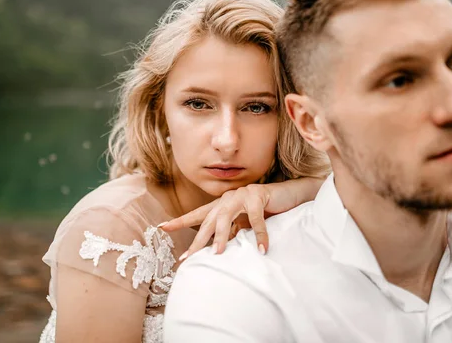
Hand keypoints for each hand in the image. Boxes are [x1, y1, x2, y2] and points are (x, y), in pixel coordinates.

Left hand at [159, 177, 323, 259]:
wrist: (289, 194)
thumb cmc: (266, 210)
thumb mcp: (245, 224)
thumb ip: (232, 232)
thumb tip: (218, 248)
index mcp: (222, 205)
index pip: (198, 214)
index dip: (180, 221)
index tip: (162, 228)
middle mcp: (227, 198)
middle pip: (207, 221)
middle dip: (197, 240)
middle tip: (186, 258)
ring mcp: (241, 195)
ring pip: (225, 217)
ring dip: (221, 237)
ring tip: (217, 254)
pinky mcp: (258, 196)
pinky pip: (256, 219)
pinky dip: (260, 235)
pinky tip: (263, 249)